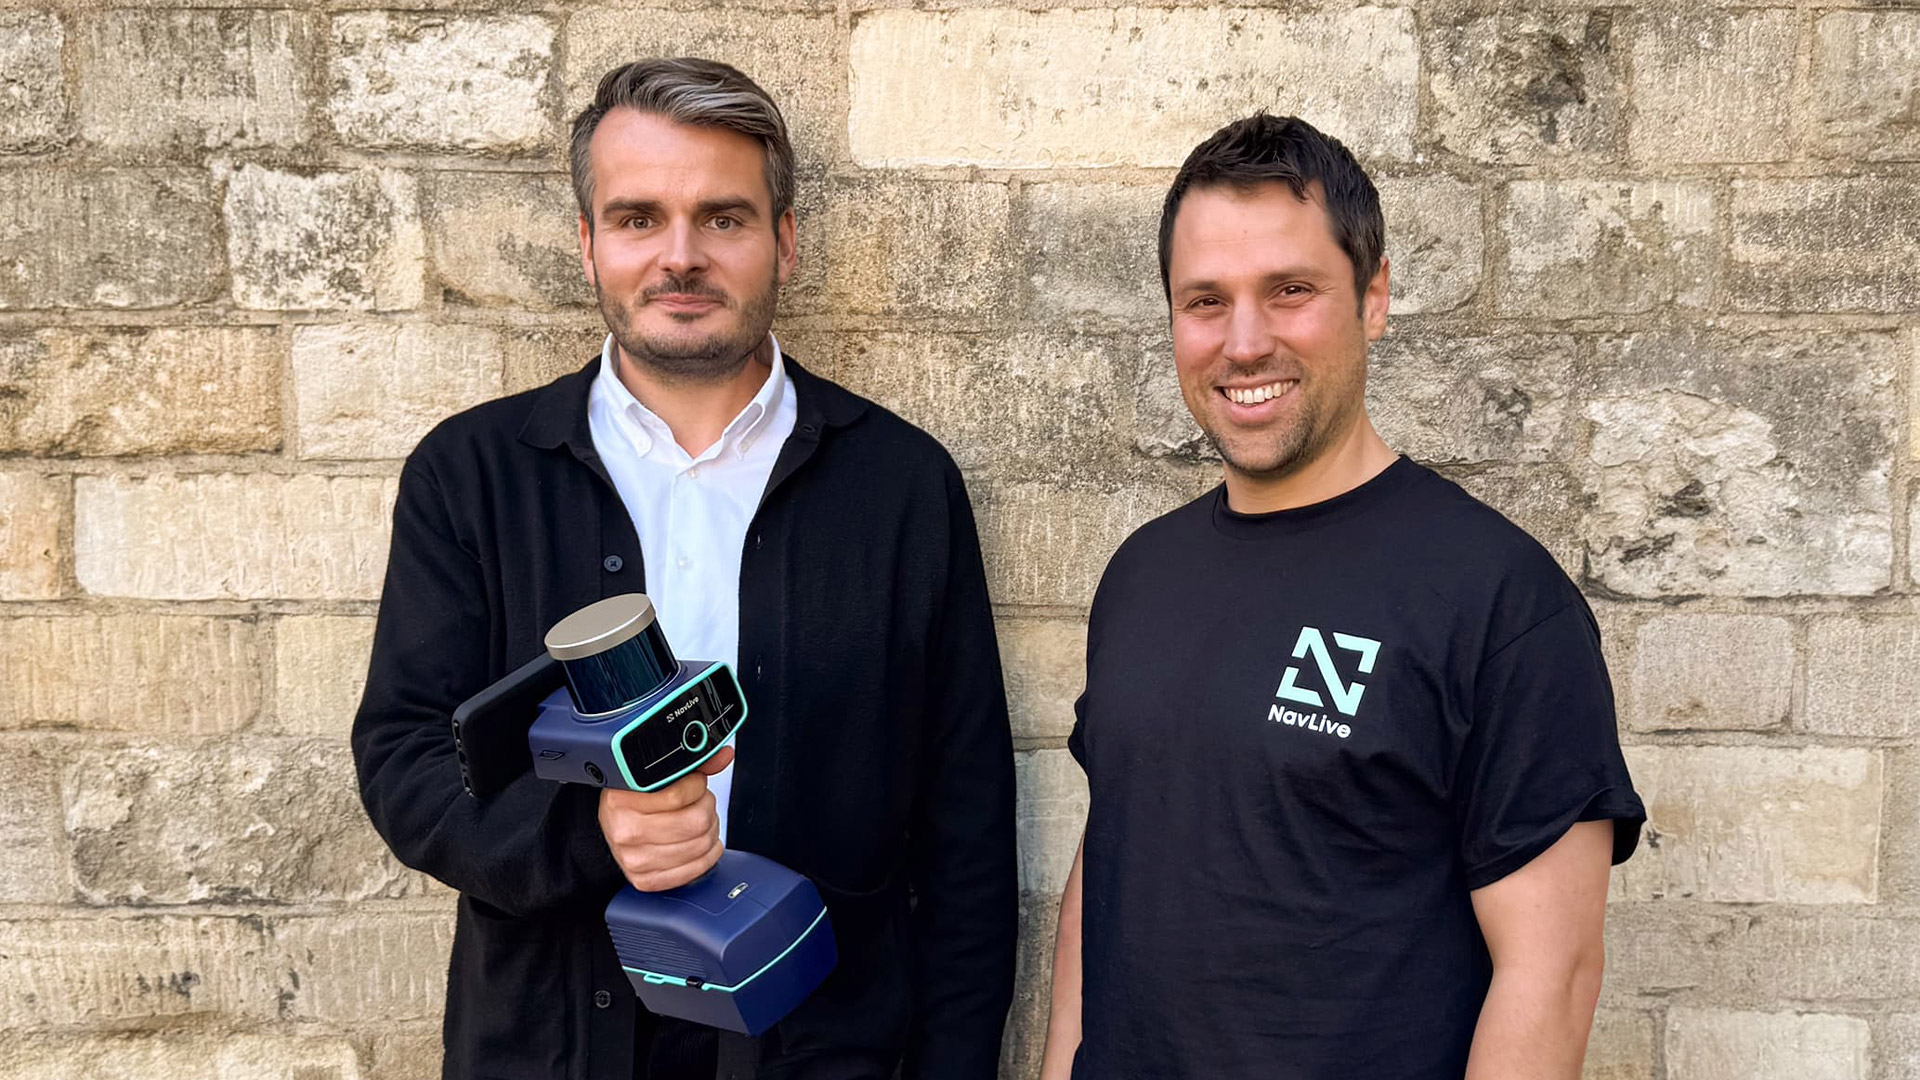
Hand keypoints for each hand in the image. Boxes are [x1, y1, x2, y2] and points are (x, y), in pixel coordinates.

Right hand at [598, 746, 733, 891]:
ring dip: (710, 830)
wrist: (613, 824)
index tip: (695, 782)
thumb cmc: (633, 798)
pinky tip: (701, 841)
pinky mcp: (646, 880)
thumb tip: (721, 756)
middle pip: (695, 822)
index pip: (678, 795)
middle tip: (701, 802)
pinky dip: (707, 855)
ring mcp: (634, 860)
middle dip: (707, 807)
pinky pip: (694, 870)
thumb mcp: (653, 775)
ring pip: (700, 845)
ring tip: (700, 820)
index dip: (697, 785)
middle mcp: (625, 832)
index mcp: (621, 801)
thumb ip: (690, 763)